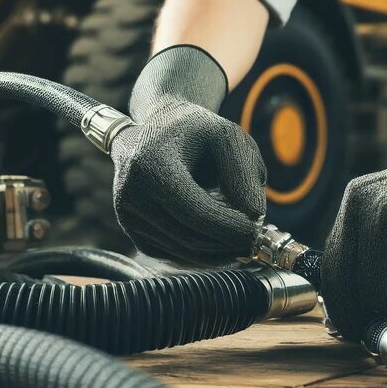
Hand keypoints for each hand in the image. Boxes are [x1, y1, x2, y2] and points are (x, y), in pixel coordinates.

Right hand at [110, 45, 266, 264]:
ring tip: (241, 233)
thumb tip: (254, 217)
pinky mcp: (135, 234)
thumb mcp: (226, 136)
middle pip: (191, 238)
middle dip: (229, 242)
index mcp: (151, 164)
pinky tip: (220, 236)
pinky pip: (176, 256)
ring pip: (185, 252)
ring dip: (219, 250)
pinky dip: (203, 252)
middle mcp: (132, 195)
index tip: (258, 229)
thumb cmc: (195, 131)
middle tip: (257, 237)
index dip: (229, 226)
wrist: (153, 132)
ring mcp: (129, 218)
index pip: (195, 211)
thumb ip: (244, 173)